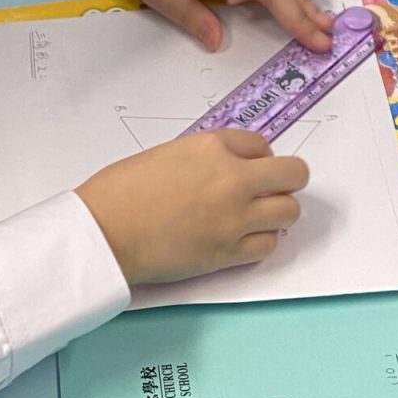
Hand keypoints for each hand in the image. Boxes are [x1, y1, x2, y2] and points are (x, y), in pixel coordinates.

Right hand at [77, 128, 308, 284]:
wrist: (104, 232)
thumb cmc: (120, 192)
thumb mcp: (167, 154)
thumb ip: (205, 158)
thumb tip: (226, 169)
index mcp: (213, 146)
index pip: (262, 145)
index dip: (257, 159)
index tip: (248, 170)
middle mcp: (233, 178)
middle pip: (293, 174)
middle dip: (285, 181)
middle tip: (270, 191)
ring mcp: (235, 217)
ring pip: (289, 212)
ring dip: (277, 213)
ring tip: (256, 218)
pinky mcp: (229, 252)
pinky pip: (269, 245)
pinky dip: (261, 242)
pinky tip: (242, 239)